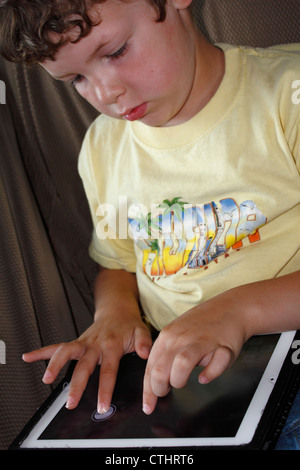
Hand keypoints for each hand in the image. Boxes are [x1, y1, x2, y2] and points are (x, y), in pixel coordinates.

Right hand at [23, 313, 151, 413]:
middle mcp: (95, 344)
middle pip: (83, 366)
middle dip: (76, 385)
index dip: (105, 389)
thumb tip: (145, 353)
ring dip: (54, 364)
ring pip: (65, 352)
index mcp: (111, 345)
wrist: (116, 310)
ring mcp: (83, 343)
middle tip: (71, 402)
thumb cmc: (128, 324)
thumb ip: (144, 342)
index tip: (102, 405)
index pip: (108, 370)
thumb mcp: (141, 330)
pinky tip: (28, 357)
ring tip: (46, 379)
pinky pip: (57, 346)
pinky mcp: (76, 343)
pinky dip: (42, 352)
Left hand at [142, 289, 247, 414]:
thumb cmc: (204, 324)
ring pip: (181, 366)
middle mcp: (180, 338)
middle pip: (161, 370)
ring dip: (179, 380)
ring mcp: (200, 341)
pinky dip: (209, 375)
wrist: (231, 308)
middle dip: (160, 389)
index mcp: (167, 337)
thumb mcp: (177, 334)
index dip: (148, 391)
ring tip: (183, 381)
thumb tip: (155, 381)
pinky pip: (213, 367)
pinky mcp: (221, 346)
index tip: (148, 406)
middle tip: (167, 391)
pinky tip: (206, 376)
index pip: (151, 367)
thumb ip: (165, 354)